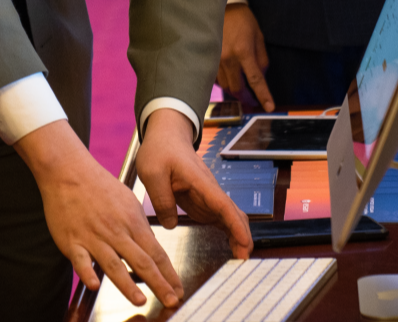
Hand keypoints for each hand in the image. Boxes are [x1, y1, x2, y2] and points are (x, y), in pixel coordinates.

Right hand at [12, 120, 183, 308]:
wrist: (68, 171)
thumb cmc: (99, 185)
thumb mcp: (128, 201)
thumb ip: (139, 227)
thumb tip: (150, 248)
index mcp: (132, 222)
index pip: (156, 253)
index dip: (169, 274)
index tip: (178, 291)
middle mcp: (115, 231)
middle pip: (141, 262)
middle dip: (159, 284)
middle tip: (171, 301)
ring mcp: (93, 237)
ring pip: (113, 264)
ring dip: (128, 284)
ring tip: (140, 300)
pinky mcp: (72, 241)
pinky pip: (80, 260)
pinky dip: (87, 272)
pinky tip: (94, 283)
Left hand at [136, 108, 252, 259]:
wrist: (166, 137)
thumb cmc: (160, 150)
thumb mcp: (152, 172)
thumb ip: (161, 199)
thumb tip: (171, 223)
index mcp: (199, 180)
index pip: (222, 204)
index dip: (235, 225)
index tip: (244, 243)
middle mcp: (209, 190)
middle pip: (233, 214)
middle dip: (242, 236)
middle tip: (242, 259)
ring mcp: (207, 197)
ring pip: (229, 218)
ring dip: (236, 237)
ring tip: (238, 258)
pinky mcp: (202, 202)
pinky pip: (220, 219)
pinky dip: (228, 233)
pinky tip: (231, 247)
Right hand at [217, 3, 274, 111]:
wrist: (216, 8)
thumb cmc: (241, 19)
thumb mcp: (258, 35)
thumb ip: (261, 58)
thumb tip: (261, 77)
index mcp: (243, 51)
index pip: (256, 80)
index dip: (263, 95)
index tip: (269, 107)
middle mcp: (227, 58)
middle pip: (237, 88)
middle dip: (247, 98)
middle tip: (253, 102)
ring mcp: (215, 60)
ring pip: (225, 86)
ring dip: (235, 92)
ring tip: (243, 92)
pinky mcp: (207, 59)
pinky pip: (216, 79)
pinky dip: (225, 83)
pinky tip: (230, 79)